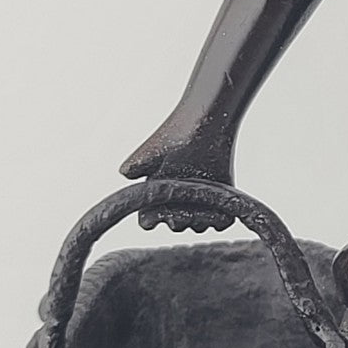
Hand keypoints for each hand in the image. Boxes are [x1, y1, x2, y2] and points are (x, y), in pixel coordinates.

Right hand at [120, 117, 235, 232]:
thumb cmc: (175, 134)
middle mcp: (177, 201)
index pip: (149, 221)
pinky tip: (218, 205)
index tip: (161, 208)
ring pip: (198, 226)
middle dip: (180, 218)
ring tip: (202, 201)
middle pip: (176, 226)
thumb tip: (125, 174)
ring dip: (201, 219)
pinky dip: (220, 219)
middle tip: (185, 203)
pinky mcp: (220, 199)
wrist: (203, 121)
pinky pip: (222, 222)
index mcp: (157, 194)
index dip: (154, 219)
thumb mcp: (150, 151)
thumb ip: (135, 165)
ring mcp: (199, 202)